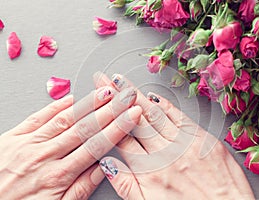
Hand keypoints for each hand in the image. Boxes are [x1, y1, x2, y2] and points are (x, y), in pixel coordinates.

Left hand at [0, 86, 141, 199]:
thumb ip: (81, 188)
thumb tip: (104, 168)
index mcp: (58, 175)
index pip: (96, 145)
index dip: (117, 128)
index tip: (132, 115)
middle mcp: (45, 155)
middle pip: (84, 128)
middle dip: (109, 110)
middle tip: (124, 96)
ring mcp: (28, 143)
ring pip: (64, 119)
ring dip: (87, 104)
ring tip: (105, 92)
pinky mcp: (12, 137)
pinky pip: (37, 117)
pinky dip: (55, 105)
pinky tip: (71, 98)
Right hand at [94, 73, 254, 199]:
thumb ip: (127, 186)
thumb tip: (108, 165)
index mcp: (149, 172)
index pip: (122, 138)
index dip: (107, 117)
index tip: (99, 102)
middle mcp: (164, 154)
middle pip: (134, 120)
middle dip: (116, 97)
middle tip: (104, 80)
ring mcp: (184, 144)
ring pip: (154, 114)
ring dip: (136, 95)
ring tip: (121, 80)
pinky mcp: (203, 139)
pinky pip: (179, 117)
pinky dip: (165, 105)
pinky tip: (154, 96)